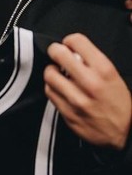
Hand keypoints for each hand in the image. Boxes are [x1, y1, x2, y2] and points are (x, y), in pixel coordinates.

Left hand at [45, 33, 131, 149]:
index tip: (69, 45)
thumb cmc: (118, 103)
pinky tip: (60, 88)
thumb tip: (72, 50)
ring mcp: (77, 100)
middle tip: (57, 54)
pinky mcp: (68, 113)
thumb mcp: (113, 76)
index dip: (70, 41)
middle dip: (56, 51)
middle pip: (58, 54)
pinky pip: (50, 93)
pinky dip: (52, 88)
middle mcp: (90, 83)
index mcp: (104, 70)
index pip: (77, 41)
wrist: (124, 132)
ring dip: (52, 71)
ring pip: (49, 74)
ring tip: (58, 73)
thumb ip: (92, 61)